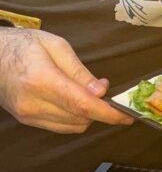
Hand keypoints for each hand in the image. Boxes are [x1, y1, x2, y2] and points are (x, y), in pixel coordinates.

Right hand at [0, 28, 133, 133]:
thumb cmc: (24, 45)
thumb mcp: (56, 46)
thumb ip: (79, 71)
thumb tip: (101, 91)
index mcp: (41, 80)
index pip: (81, 105)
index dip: (107, 113)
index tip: (127, 115)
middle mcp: (33, 103)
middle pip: (79, 118)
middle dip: (101, 110)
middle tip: (107, 92)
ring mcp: (28, 115)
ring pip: (72, 126)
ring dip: (88, 115)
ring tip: (89, 95)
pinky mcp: (26, 120)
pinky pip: (60, 127)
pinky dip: (74, 118)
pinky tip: (75, 102)